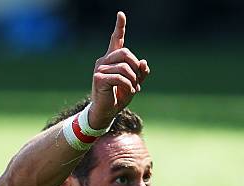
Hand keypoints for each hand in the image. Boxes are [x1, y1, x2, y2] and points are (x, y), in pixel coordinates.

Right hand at [89, 11, 150, 128]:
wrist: (106, 112)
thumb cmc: (119, 97)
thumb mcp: (134, 84)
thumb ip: (141, 73)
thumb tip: (144, 62)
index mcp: (112, 60)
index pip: (115, 40)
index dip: (119, 27)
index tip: (121, 14)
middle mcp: (104, 61)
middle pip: (125, 53)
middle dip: (136, 67)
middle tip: (137, 81)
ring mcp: (99, 69)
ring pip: (125, 67)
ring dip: (133, 80)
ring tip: (133, 89)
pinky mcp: (99, 78)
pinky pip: (120, 78)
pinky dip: (129, 86)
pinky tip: (129, 92)